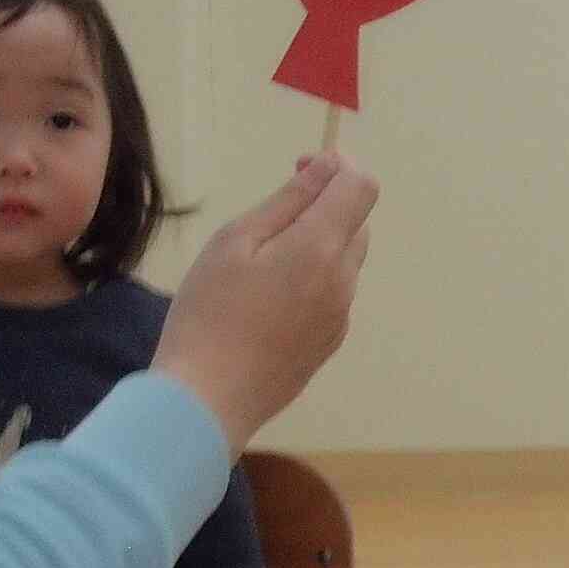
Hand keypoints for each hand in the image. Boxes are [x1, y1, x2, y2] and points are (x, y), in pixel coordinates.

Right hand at [154, 153, 377, 451]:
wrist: (206, 401)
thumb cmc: (208, 313)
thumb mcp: (236, 242)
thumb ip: (289, 201)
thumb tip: (327, 167)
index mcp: (322, 248)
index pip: (362, 187)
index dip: (338, 167)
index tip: (301, 166)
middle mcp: (344, 281)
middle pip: (357, 222)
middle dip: (326, 203)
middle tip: (273, 213)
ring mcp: (341, 316)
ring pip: (346, 259)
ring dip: (319, 242)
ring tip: (262, 259)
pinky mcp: (329, 342)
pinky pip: (333, 293)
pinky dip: (313, 277)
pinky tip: (267, 298)